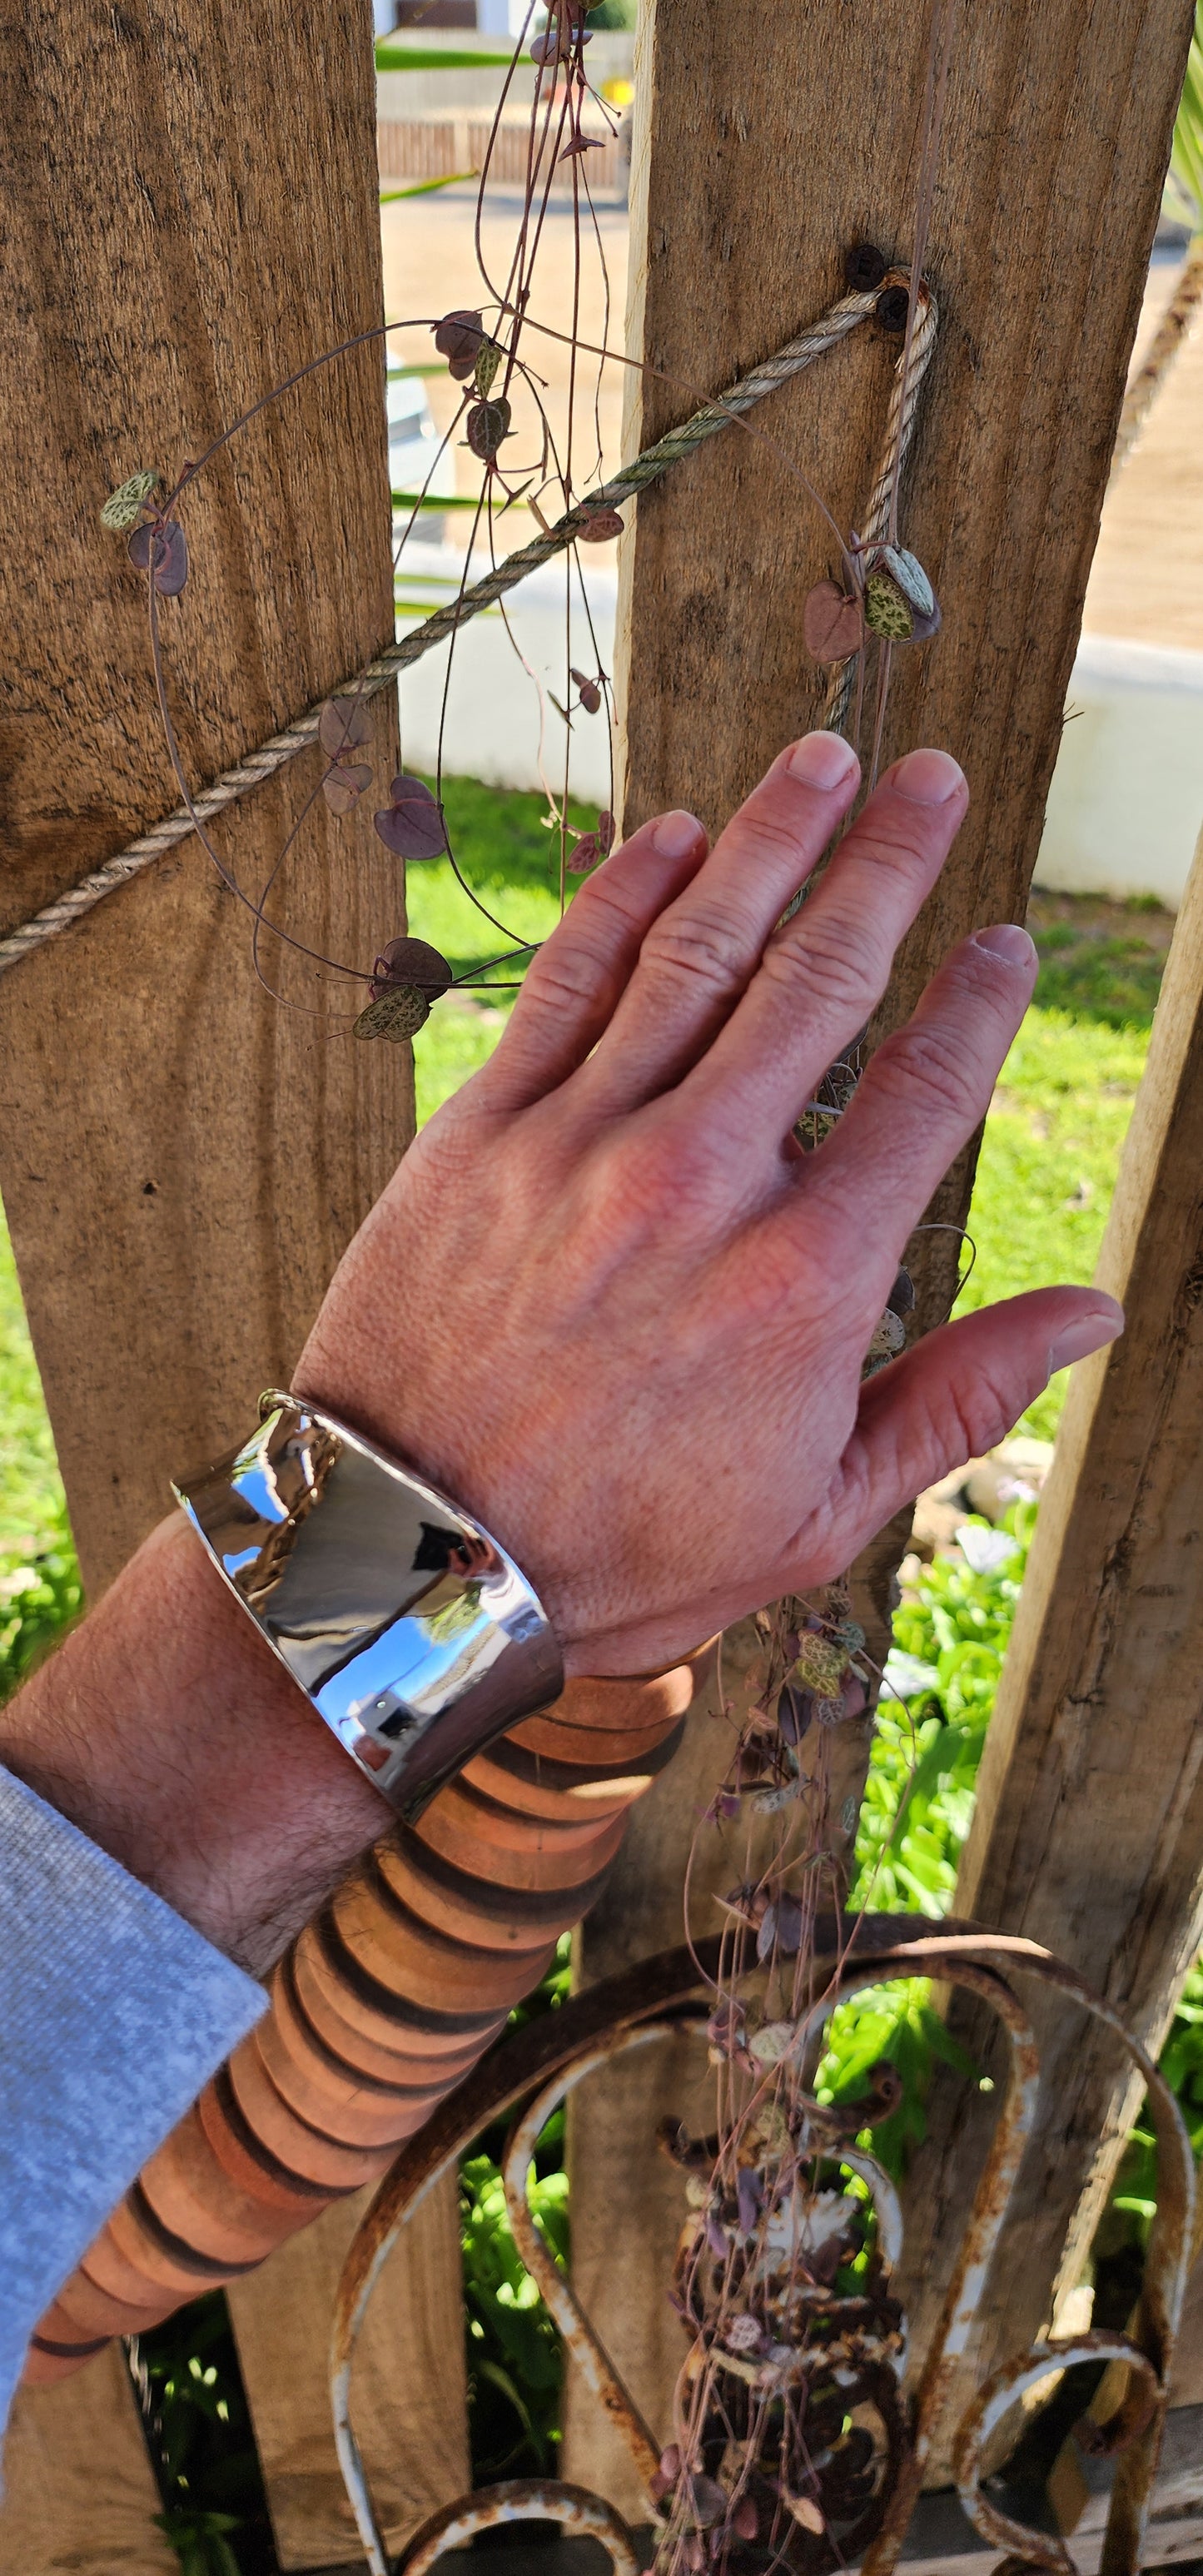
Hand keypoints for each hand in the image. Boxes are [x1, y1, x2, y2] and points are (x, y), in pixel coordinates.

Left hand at [298, 732, 1121, 1676]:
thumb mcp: (816, 1515)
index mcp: (806, 1280)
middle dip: (888, 866)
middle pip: (822, 982)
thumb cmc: (619, 1553)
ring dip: (768, 841)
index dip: (977, 1002)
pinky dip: (622, 899)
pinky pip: (564, 981)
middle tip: (931, 779)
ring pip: (698, 951)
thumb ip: (956, 1397)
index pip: (925, 1094)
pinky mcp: (480, 1131)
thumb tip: (1090, 1314)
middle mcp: (703, 1184)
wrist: (408, 1565)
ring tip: (823, 760)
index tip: (1005, 940)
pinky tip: (670, 837)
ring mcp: (583, 1143)